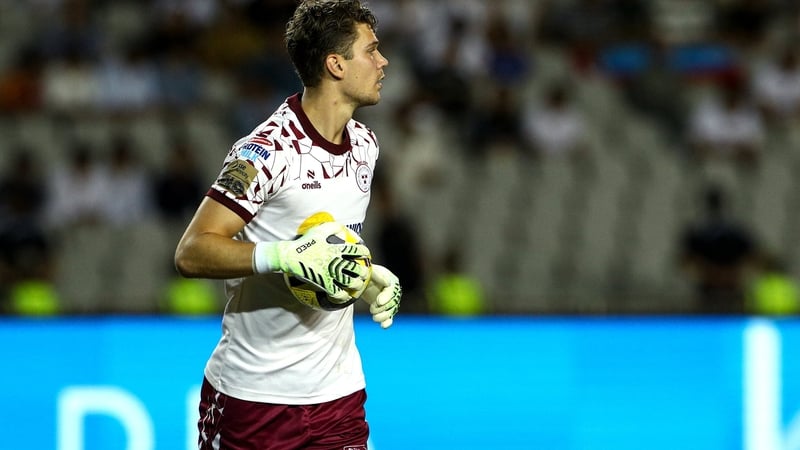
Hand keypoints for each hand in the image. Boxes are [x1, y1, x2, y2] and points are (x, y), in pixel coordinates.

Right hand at [254, 222, 371, 301]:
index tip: (367, 255)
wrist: (289, 256)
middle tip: (364, 273)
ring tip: (358, 285)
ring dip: (356, 284)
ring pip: (350, 283)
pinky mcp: (323, 284)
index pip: (357, 251)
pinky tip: (346, 296)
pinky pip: (338, 294)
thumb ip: (334, 227)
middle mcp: (335, 261)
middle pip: (356, 269)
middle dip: (363, 272)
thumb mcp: (319, 230)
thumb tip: (344, 229)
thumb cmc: (305, 242)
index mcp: (336, 248)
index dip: (364, 253)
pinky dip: (344, 296)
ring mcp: (329, 274)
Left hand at [360, 264, 400, 327]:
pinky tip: (383, 326)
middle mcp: (394, 292)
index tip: (378, 301)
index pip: (391, 291)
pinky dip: (386, 322)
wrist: (361, 282)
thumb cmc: (366, 274)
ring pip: (391, 312)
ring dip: (383, 316)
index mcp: (392, 281)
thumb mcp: (370, 272)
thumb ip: (377, 274)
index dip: (386, 297)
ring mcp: (390, 302)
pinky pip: (389, 318)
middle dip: (382, 308)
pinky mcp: (385, 310)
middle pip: (392, 303)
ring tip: (374, 317)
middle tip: (372, 308)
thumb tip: (388, 283)